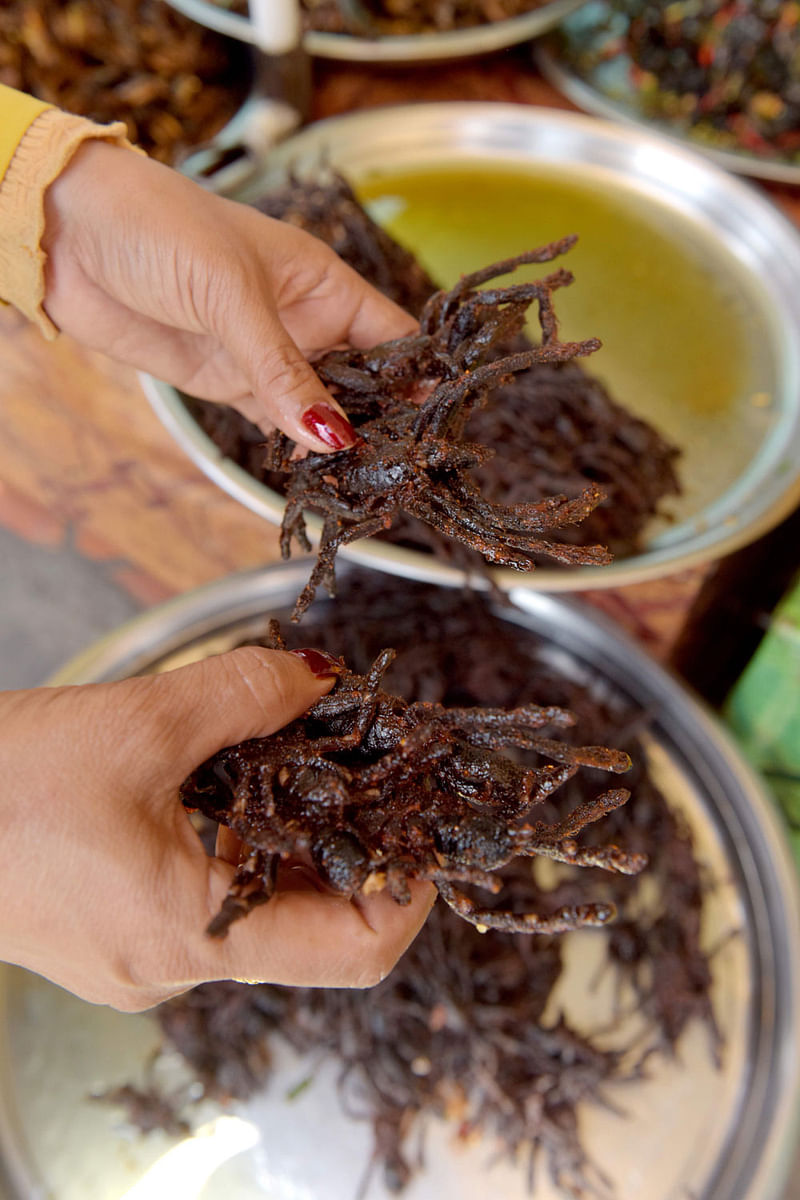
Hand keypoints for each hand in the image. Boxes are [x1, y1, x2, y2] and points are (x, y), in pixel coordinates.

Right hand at [0, 648, 433, 1010]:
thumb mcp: (135, 724)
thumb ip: (244, 695)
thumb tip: (321, 677)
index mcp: (194, 936)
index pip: (356, 951)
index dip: (412, 891)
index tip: (430, 828)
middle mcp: (176, 966)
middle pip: (309, 920)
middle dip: (342, 835)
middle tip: (360, 758)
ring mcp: (143, 956)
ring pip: (256, 900)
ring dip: (281, 827)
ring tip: (280, 749)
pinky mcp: (117, 930)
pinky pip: (205, 893)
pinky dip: (231, 835)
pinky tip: (215, 774)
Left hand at [40, 140, 416, 450]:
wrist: (69, 232)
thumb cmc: (159, 228)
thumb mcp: (233, 295)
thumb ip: (283, 371)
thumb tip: (333, 436)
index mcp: (322, 283)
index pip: (391, 337)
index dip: (417, 377)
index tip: (434, 423)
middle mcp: (303, 322)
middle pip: (362, 382)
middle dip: (380, 422)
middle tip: (398, 468)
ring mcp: (265, 356)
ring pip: (319, 409)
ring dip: (337, 442)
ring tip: (361, 480)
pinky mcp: (227, 382)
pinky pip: (274, 424)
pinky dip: (293, 449)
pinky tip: (312, 470)